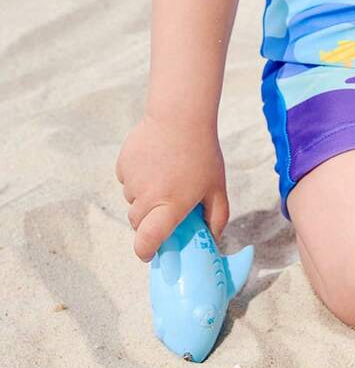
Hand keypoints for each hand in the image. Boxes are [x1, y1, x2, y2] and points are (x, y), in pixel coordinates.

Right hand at [115, 113, 228, 261]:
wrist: (181, 115)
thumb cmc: (202, 153)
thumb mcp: (217, 187)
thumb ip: (217, 217)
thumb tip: (212, 240)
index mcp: (170, 206)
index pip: (147, 241)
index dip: (146, 251)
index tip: (150, 252)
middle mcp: (147, 197)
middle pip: (138, 223)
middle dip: (149, 221)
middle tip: (167, 205)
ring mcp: (132, 180)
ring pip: (132, 200)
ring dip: (144, 197)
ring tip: (164, 176)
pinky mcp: (123, 165)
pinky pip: (126, 180)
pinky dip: (137, 178)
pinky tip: (154, 162)